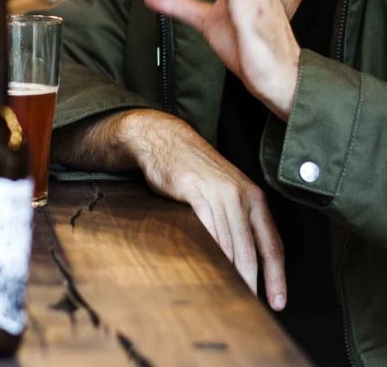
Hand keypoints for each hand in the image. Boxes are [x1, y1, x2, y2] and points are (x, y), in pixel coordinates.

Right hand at [117, 110, 286, 309]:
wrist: (166, 140)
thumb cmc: (195, 172)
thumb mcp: (226, 194)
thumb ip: (238, 221)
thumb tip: (246, 261)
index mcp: (255, 199)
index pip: (273, 245)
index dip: (278, 277)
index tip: (278, 302)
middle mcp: (242, 195)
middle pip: (253, 249)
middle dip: (256, 281)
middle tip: (255, 305)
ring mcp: (219, 192)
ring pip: (231, 242)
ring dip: (233, 272)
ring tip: (232, 294)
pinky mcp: (194, 190)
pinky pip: (207, 227)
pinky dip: (211, 250)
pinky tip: (211, 266)